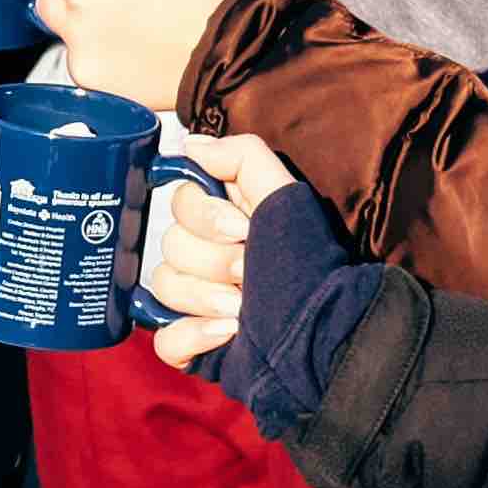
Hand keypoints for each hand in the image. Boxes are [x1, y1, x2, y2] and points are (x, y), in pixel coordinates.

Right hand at [139, 133, 294, 369]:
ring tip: (243, 309)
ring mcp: (197, 302)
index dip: (205, 217)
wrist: (323, 336)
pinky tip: (228, 334)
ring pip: (165, 287)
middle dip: (214, 262)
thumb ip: (242, 157)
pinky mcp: (193, 343)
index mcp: (228, 221)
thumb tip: (188, 143)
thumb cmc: (309, 268)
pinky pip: (164, 337)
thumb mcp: (284, 199)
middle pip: (171, 245)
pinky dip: (192, 336)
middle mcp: (209, 257)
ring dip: (208, 298)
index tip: (242, 229)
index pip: (181, 202)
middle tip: (250, 272)